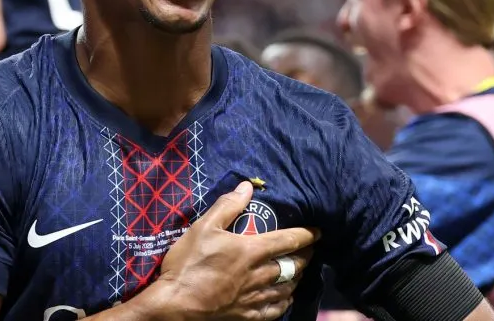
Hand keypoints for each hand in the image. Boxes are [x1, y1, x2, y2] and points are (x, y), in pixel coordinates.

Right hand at [151, 181, 318, 320]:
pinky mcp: (247, 316)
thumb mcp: (203, 227)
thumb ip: (227, 206)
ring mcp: (254, 298)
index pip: (287, 240)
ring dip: (297, 278)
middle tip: (311, 251)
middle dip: (305, 256)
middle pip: (292, 266)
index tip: (317, 232)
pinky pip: (274, 310)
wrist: (176, 305)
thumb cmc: (188, 263)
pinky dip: (284, 303)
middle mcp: (259, 275)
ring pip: (286, 288)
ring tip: (301, 272)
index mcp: (251, 250)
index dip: (305, 235)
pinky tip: (286, 299)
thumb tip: (247, 187)